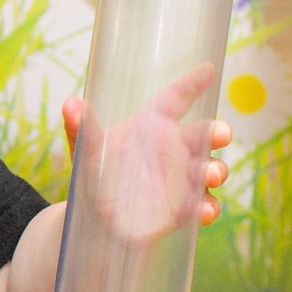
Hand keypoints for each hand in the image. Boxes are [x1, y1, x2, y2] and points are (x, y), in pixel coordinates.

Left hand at [62, 65, 234, 240]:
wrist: (99, 221)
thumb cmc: (96, 175)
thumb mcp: (87, 151)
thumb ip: (81, 128)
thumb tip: (69, 104)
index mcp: (153, 125)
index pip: (176, 98)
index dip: (193, 83)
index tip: (209, 70)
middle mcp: (174, 148)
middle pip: (203, 134)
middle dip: (216, 132)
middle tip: (222, 134)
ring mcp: (183, 177)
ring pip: (209, 168)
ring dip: (214, 169)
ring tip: (209, 175)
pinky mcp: (185, 207)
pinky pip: (204, 204)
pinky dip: (208, 206)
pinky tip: (204, 211)